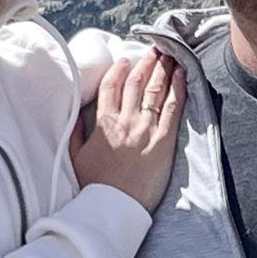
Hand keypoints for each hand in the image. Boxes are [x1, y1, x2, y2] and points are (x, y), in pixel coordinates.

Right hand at [72, 50, 184, 211]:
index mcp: (103, 123)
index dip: (119, 70)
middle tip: (154, 50)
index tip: (126, 60)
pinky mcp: (163, 140)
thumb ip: (76, 132)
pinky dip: (178, 88)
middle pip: (136, 83)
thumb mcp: (75, 157)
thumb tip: (76, 113)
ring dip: (162, 69)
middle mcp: (125, 120)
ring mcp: (145, 129)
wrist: (114, 207)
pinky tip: (181, 74)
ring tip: (169, 56)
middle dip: (146, 63)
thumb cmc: (94, 186)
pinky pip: (172, 108)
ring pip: (155, 90)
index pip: (111, 87)